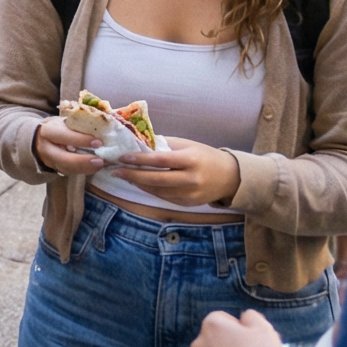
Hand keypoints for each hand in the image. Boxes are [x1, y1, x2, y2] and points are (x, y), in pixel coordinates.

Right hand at [31, 116, 107, 176]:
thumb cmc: (60, 127)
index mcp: (48, 131)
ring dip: (86, 168)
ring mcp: (51, 161)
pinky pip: (71, 172)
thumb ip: (81, 123)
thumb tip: (107, 122)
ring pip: (67, 169)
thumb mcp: (66, 121)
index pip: (63, 136)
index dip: (80, 140)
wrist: (41, 138)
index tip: (98, 142)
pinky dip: (85, 170)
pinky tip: (97, 167)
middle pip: (63, 158)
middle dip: (83, 161)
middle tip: (100, 160)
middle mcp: (47, 148)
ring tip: (102, 164)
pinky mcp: (57, 169)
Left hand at [113, 137, 242, 206]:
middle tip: (115, 170)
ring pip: (158, 191)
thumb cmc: (205, 156)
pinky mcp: (189, 203)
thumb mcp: (188, 145)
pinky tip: (139, 183)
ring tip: (123, 175)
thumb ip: (165, 146)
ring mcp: (191, 194)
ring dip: (138, 183)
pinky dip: (150, 190)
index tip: (123, 157)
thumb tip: (138, 143)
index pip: (161, 160)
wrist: (231, 177)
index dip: (141, 160)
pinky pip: (164, 197)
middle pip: (157, 179)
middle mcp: (192, 179)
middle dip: (133, 175)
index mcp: (191, 160)